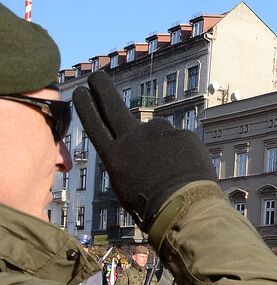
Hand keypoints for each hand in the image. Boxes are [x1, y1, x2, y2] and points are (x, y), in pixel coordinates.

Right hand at [74, 72, 216, 229]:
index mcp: (114, 156)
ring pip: (157, 130)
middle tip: (97, 76)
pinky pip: (180, 140)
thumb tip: (132, 147)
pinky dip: (183, 153)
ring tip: (172, 168)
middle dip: (102, 88)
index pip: (94, 124)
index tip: (81, 91)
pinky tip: (187, 170)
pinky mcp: (181, 134)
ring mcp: (158, 133)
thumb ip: (126, 160)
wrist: (184, 208)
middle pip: (112, 106)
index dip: (86, 107)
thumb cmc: (152, 206)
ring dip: (162, 144)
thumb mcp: (126, 185)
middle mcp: (132, 139)